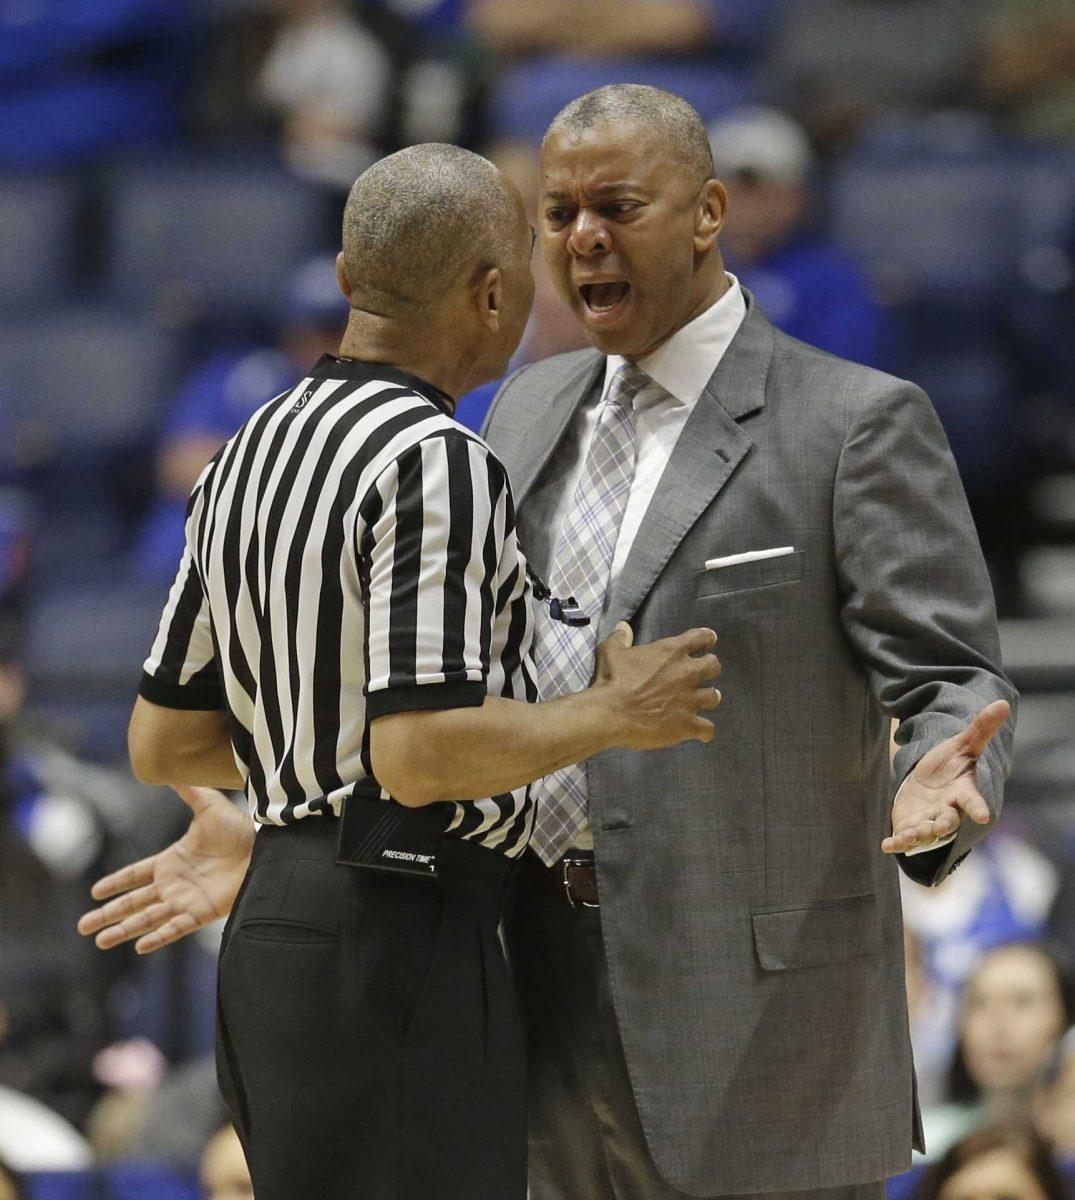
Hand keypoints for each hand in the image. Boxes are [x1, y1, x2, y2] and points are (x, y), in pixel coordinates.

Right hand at [78, 785, 254, 953]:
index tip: (95, 892)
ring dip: (124, 929)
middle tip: (83, 926)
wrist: (265, 848)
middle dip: (108, 914)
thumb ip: (188, 791)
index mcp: (172, 861)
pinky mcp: (202, 912)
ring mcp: (186, 900)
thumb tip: (169, 771)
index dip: (116, 883)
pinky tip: (140, 946)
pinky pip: (175, 928)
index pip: (136, 875)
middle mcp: (174, 884)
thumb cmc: (239, 829)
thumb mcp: (209, 806)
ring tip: (100, 940)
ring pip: (148, 918)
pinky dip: (158, 937)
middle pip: (134, 902)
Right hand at [593, 622, 721, 749]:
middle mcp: (687, 673)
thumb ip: (620, 638)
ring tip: (700, 702)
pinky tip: (699, 732)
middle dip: (709, 669)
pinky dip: (704, 731)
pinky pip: (708, 729)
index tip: (708, 641)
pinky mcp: (688, 724)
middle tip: (701, 675)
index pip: (701, 637)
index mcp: (672, 652)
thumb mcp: (611, 652)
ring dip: (708, 698)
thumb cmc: (612, 680)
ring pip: (714, 697)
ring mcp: (690, 700)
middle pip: (714, 666)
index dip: (706, 639)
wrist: (612, 714)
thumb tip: (623, 627)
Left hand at [881, 699, 1010, 854]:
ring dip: (918, 835)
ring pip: (927, 833)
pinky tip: (886, 845)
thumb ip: (981, 729)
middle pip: (949, 822)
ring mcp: (929, 822)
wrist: (927, 781)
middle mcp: (948, 811)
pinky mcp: (910, 827)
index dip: (977, 808)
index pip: (973, 801)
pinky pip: (905, 838)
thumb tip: (1002, 703)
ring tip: (908, 836)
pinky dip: (897, 842)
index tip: (984, 816)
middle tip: (941, 825)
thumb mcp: (962, 745)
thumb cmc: (949, 765)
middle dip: (944, 825)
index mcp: (962, 792)